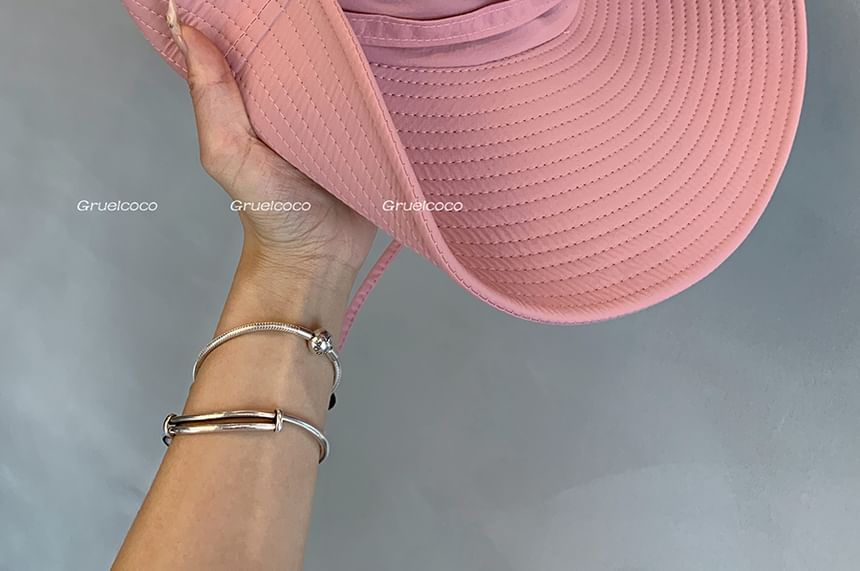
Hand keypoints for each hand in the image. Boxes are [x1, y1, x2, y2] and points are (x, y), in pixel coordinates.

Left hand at [168, 5, 375, 286]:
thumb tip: (185, 29)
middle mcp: (298, 94)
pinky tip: (397, 54)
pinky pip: (381, 93)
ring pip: (349, 61)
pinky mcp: (373, 126)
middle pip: (308, 42)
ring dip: (359, 43)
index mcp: (258, 92)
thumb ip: (211, 98)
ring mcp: (338, 109)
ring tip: (370, 14)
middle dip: (317, 20)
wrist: (322, 257)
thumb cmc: (271, 212)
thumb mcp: (229, 154)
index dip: (258, 11)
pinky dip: (388, 76)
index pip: (257, 35)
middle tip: (333, 3)